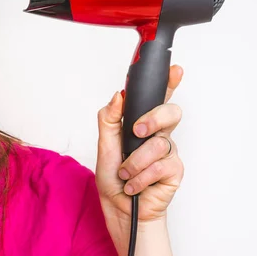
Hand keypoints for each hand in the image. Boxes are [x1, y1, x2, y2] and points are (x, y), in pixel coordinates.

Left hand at [95, 65, 184, 224]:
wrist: (119, 208)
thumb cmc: (112, 177)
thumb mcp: (103, 144)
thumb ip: (108, 118)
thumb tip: (117, 96)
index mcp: (143, 124)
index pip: (158, 99)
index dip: (169, 83)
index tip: (174, 70)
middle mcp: (159, 135)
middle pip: (170, 113)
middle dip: (153, 118)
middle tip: (137, 131)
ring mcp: (168, 153)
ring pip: (158, 144)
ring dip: (134, 162)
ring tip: (124, 172)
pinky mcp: (174, 171)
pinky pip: (160, 166)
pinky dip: (140, 177)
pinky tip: (133, 185)